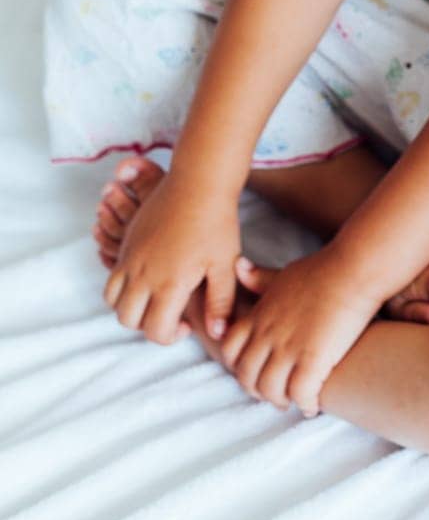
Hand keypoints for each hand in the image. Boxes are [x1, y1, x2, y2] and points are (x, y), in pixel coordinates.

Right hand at [103, 168, 240, 345]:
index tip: (187, 324)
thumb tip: (218, 333)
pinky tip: (147, 280)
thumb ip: (220, 303)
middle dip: (147, 326)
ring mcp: (130, 257)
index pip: (156, 330)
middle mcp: (143, 273)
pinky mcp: (126, 242)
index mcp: (169, 282)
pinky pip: (110, 276)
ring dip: (130, 308)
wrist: (198, 182)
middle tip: (171, 315)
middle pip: (128, 319)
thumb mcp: (225, 265)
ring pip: (112, 300)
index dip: (171, 336)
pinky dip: (121, 288)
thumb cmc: (216, 223)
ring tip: (156, 299)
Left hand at [219, 248, 378, 416]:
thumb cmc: (324, 269)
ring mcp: (288, 348)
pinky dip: (305, 405)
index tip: (255, 371)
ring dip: (280, 401)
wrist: (354, 269)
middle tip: (273, 394)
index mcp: (259, 315)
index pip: (231, 350)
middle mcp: (268, 334)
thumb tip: (239, 266)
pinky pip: (300, 394)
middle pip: (247, 375)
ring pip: (270, 390)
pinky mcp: (313, 359)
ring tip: (294, 401)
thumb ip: (260, 278)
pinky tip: (313, 406)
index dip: (239, 366)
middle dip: (257, 390)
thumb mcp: (283, 273)